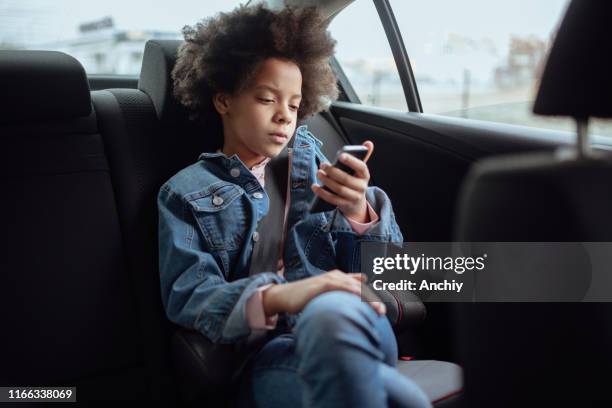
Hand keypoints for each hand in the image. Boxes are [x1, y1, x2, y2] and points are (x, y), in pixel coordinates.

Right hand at [262, 269, 385, 315]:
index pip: (360, 285)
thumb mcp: (324, 296)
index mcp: (339, 278)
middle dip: (373, 299)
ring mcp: (330, 279)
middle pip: (360, 287)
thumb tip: (348, 307)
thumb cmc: (305, 297)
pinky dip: (353, 292)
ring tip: (378, 310)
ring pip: (354, 287)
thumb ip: (336, 296)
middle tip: (382, 312)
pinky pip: (341, 287)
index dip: (372, 296)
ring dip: (367, 298)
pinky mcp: (323, 284)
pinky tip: (360, 300)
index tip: (381, 308)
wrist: (286, 295)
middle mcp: (337, 276)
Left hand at [311, 141, 373, 222]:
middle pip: (346, 179)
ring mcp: (353, 197)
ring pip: (339, 189)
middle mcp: (361, 187)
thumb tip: (368, 143)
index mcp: (365, 175)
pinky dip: (322, 193)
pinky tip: (315, 186)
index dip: (352, 161)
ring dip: (327, 181)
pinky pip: (332, 199)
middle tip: (323, 164)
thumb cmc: (355, 181)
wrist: (356, 203)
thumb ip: (363, 156)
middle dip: (333, 171)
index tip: (341, 155)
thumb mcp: (359, 171)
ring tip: (318, 173)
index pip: (361, 167)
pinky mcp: (345, 205)